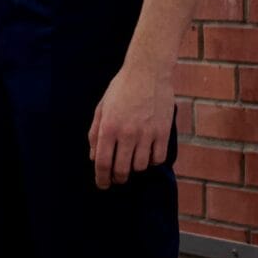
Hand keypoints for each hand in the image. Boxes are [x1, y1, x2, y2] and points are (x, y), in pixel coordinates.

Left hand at [89, 62, 176, 188]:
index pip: (102, 163)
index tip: (103, 185)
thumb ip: (95, 133)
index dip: (101, 178)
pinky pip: (159, 158)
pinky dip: (153, 160)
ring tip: (133, 160)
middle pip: (122, 170)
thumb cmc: (121, 88)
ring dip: (135, 167)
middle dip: (118, 178)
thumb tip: (94, 157)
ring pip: (141, 166)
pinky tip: (149, 153)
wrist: (148, 71)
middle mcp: (127, 133)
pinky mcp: (164, 132)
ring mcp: (147, 134)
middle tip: (118, 178)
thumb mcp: (101, 108)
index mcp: (108, 127)